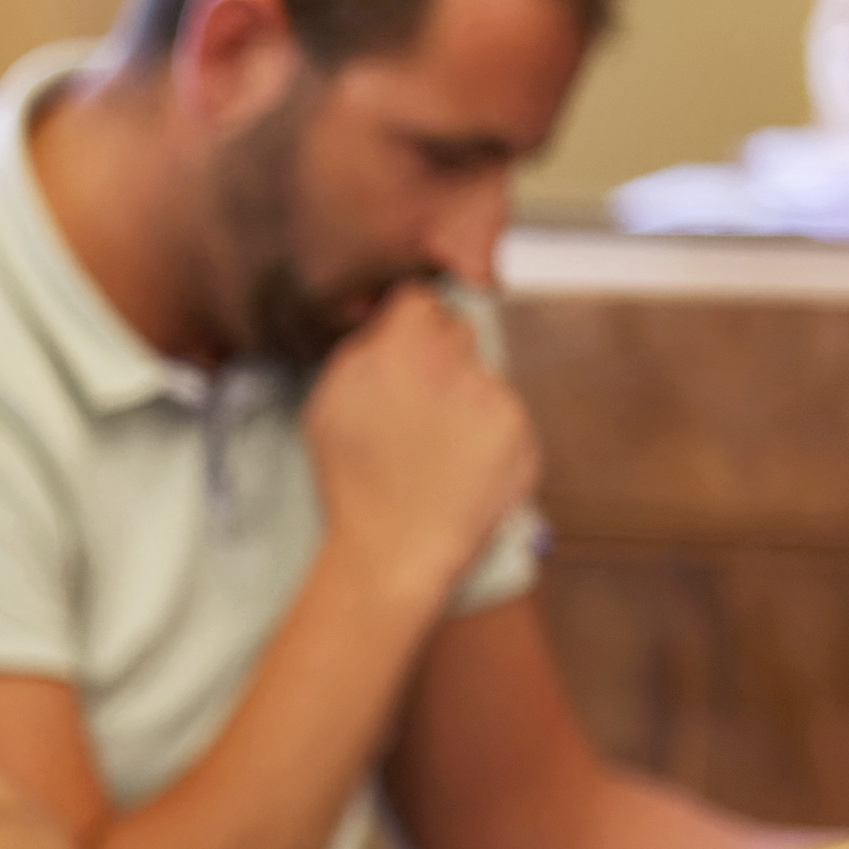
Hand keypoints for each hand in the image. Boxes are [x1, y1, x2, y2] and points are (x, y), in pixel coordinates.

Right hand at [303, 284, 536, 612]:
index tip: (407, 343)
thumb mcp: (328, 404)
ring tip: (436, 448)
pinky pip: (504, 413)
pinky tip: (460, 464)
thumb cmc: (353, 481)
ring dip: (464, 398)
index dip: (411, 322)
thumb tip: (389, 317)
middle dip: (441, 356)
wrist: (394, 548)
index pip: (421, 300)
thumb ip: (362, 350)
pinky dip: (487, 433)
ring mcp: (491, 397)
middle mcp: (450, 366)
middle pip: (458, 330)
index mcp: (396, 353)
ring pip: (483, 375)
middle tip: (419, 404)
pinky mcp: (519, 430)